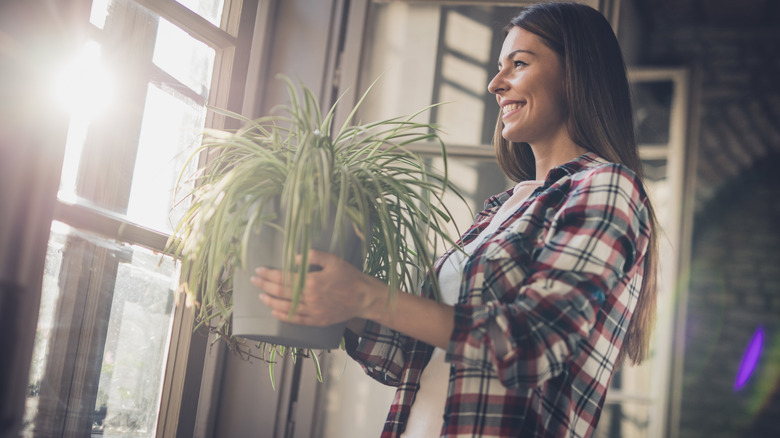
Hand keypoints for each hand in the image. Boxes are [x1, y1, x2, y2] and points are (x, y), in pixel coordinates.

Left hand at [250, 249, 385, 326]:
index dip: (269, 274)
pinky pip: (296, 320)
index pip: (284, 278)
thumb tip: (293, 259)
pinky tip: (275, 312)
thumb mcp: (333, 260)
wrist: (364, 297)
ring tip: (261, 296)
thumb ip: (313, 256)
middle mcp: (310, 298)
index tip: (259, 270)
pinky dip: (283, 317)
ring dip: (270, 302)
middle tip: (254, 280)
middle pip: (281, 292)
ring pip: (285, 308)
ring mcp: (313, 312)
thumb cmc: (349, 276)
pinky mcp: (317, 321)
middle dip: (265, 285)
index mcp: (312, 282)